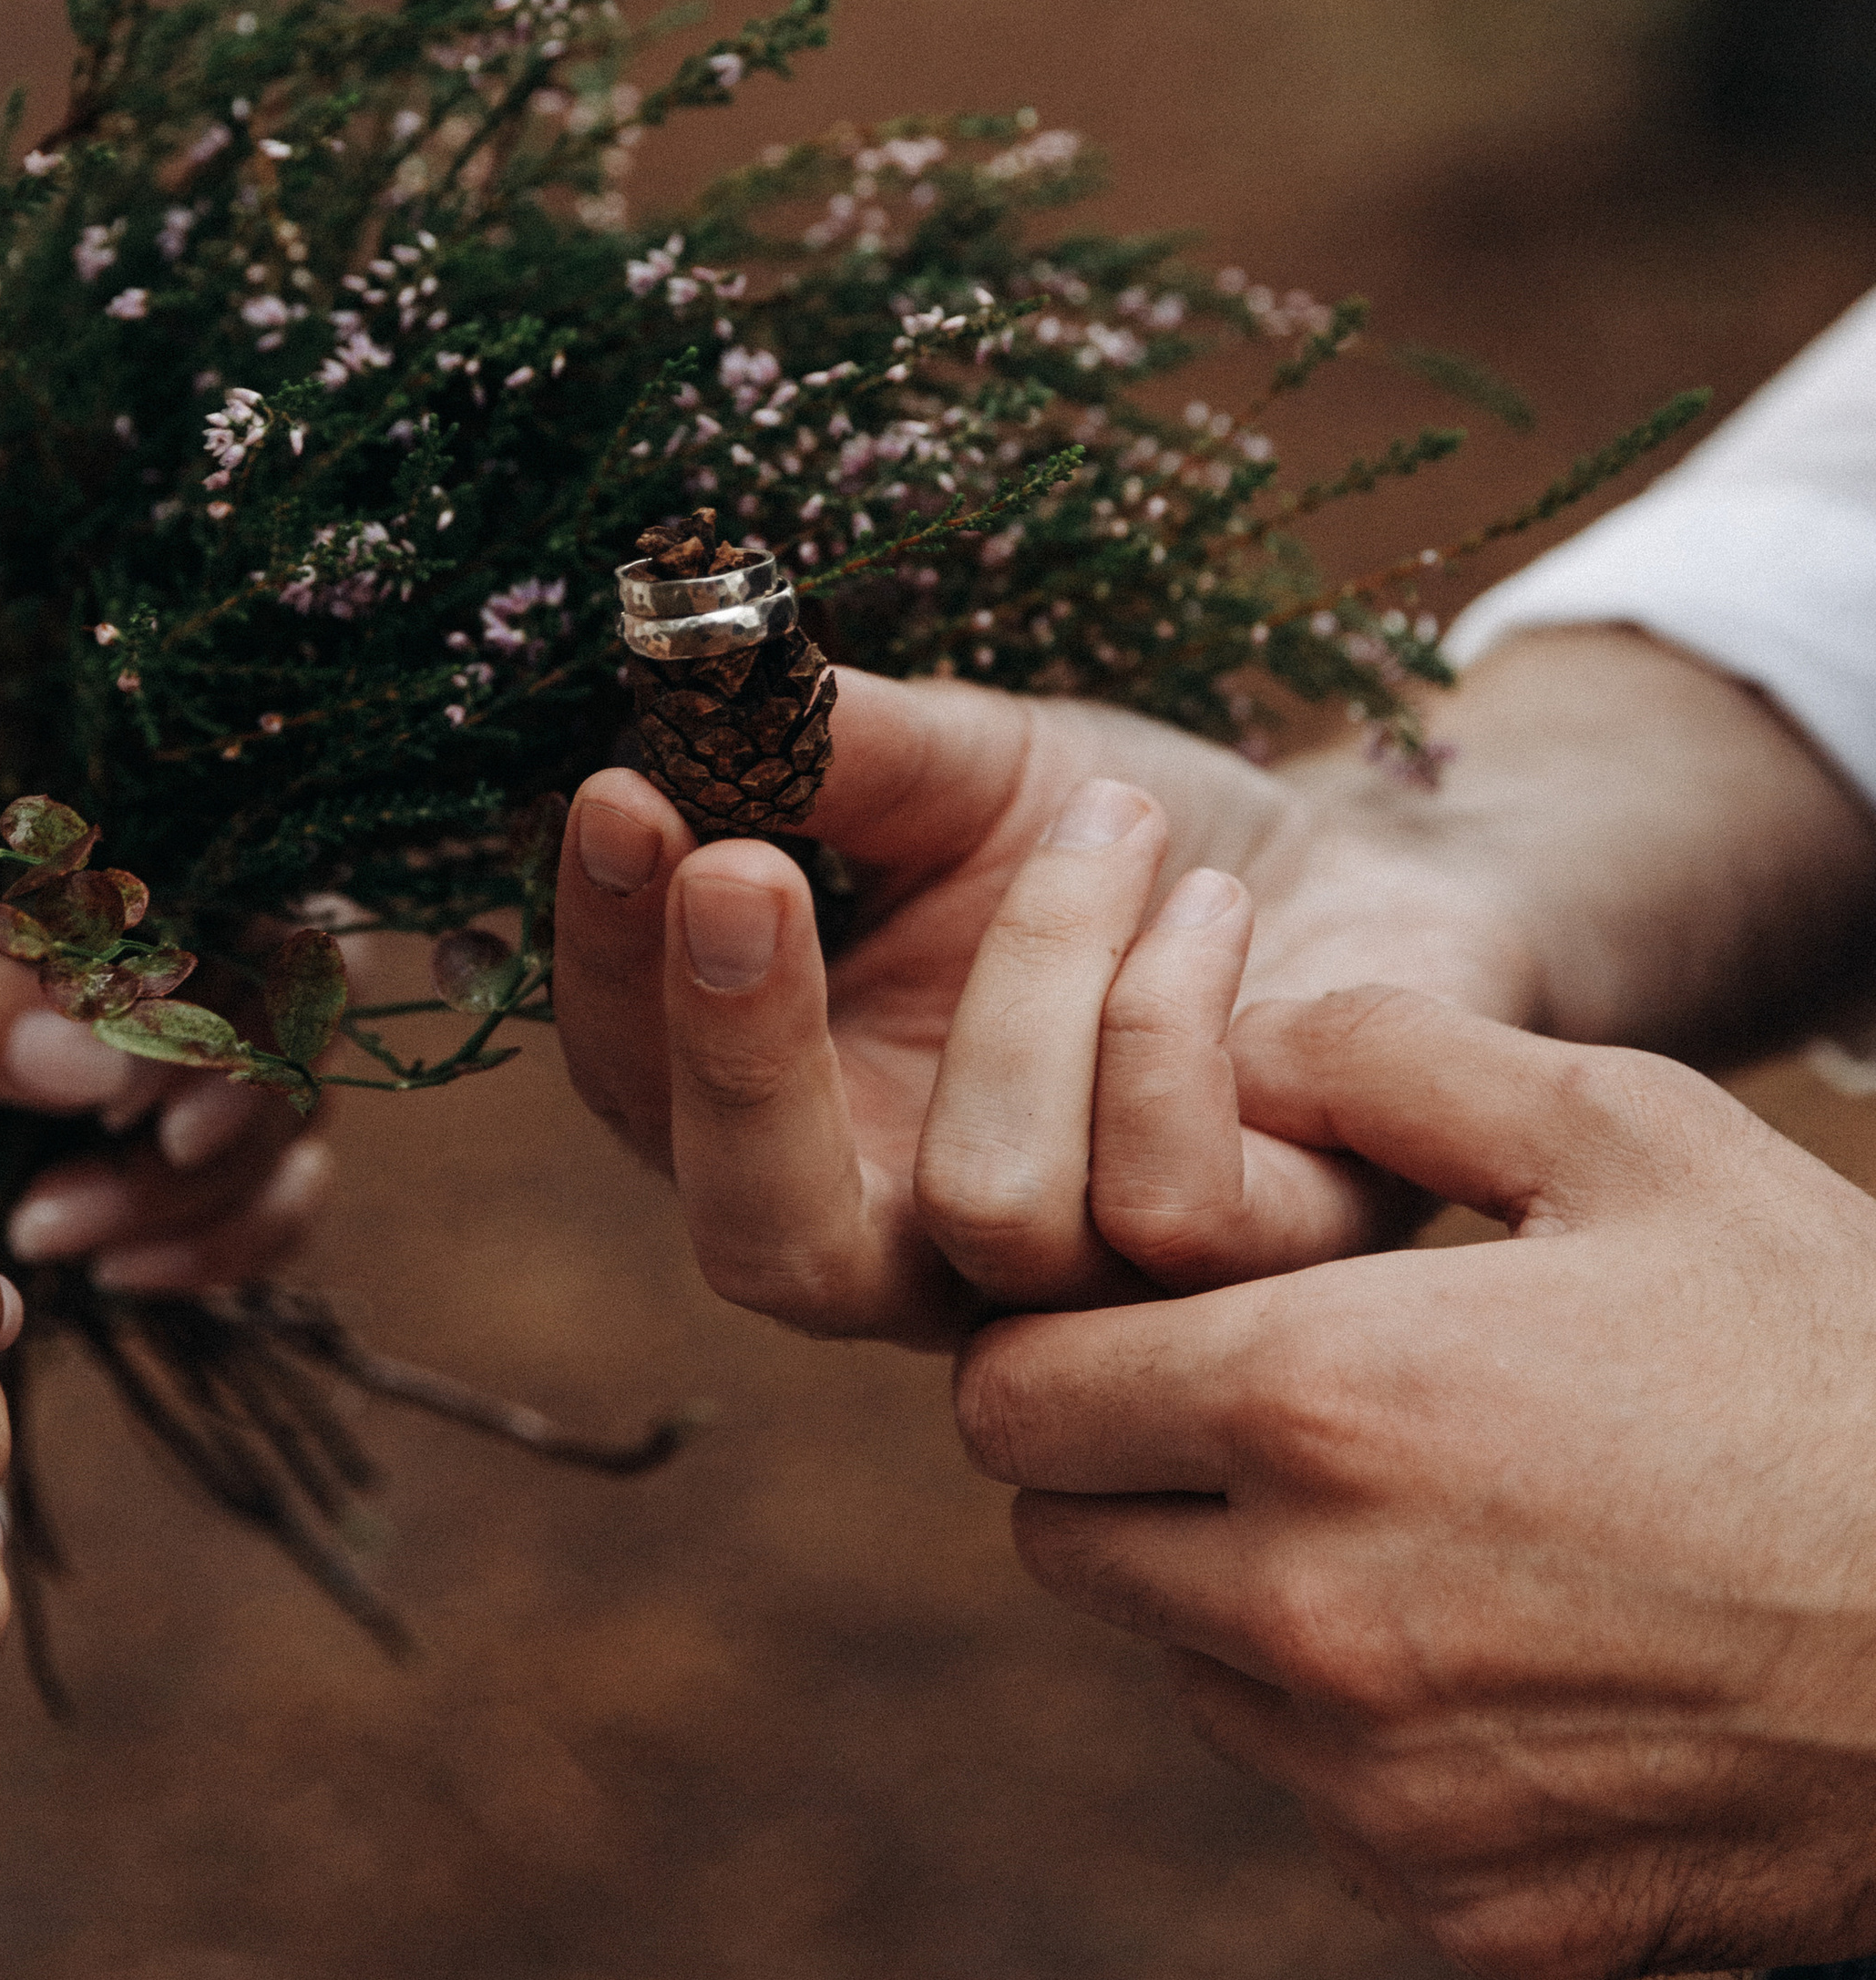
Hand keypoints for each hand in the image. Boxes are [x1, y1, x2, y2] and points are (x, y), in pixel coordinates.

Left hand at [0, 838, 330, 1291]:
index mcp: (126, 856)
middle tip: (81, 1193)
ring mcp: (177, 1055)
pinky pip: (265, 1206)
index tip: (143, 1114)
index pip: (278, 916)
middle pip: (299, 1039)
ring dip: (202, 1208)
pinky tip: (117, 1276)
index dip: (248, 1022)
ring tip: (47, 1239)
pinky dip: (221, 1252)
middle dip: (216, 1138)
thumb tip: (100, 1058)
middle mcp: (179, 947)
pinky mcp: (161, 1154)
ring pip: (289, 1132)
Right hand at [554, 670, 1530, 1344]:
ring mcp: (1084, 1287)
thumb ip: (825, 753)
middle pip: (766, 1250)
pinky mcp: (1254, 1285)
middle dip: (739, 1057)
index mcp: (805, 1117)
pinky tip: (1214, 910)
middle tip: (744, 860)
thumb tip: (684, 692)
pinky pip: (1168, 1200)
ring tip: (1117, 821)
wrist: (1372, 858)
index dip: (607, 961)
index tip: (622, 789)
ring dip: (1040, 962)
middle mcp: (918, 1243)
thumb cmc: (1133, 830)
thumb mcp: (963, 763)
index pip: (640, 1093)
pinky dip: (1176, 1014)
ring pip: (990, 1200)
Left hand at [955, 979, 1875, 1979]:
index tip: (1149, 1321)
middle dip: (1126, 1467)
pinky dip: (1371, 1734)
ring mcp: (1383, 1788)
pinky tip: (1524, 1653)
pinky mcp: (1467, 1908)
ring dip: (1245, 1600)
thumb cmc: (1833, 1356)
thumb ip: (1387, 1059)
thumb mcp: (1634, 1133)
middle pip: (1063, 1542)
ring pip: (1186, 1674)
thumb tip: (1230, 1043)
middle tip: (1272, 1411)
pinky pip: (1325, 1804)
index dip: (1062, 1343)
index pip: (1011, 1396)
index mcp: (1318, 1401)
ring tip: (1434, 1521)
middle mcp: (1310, 1615)